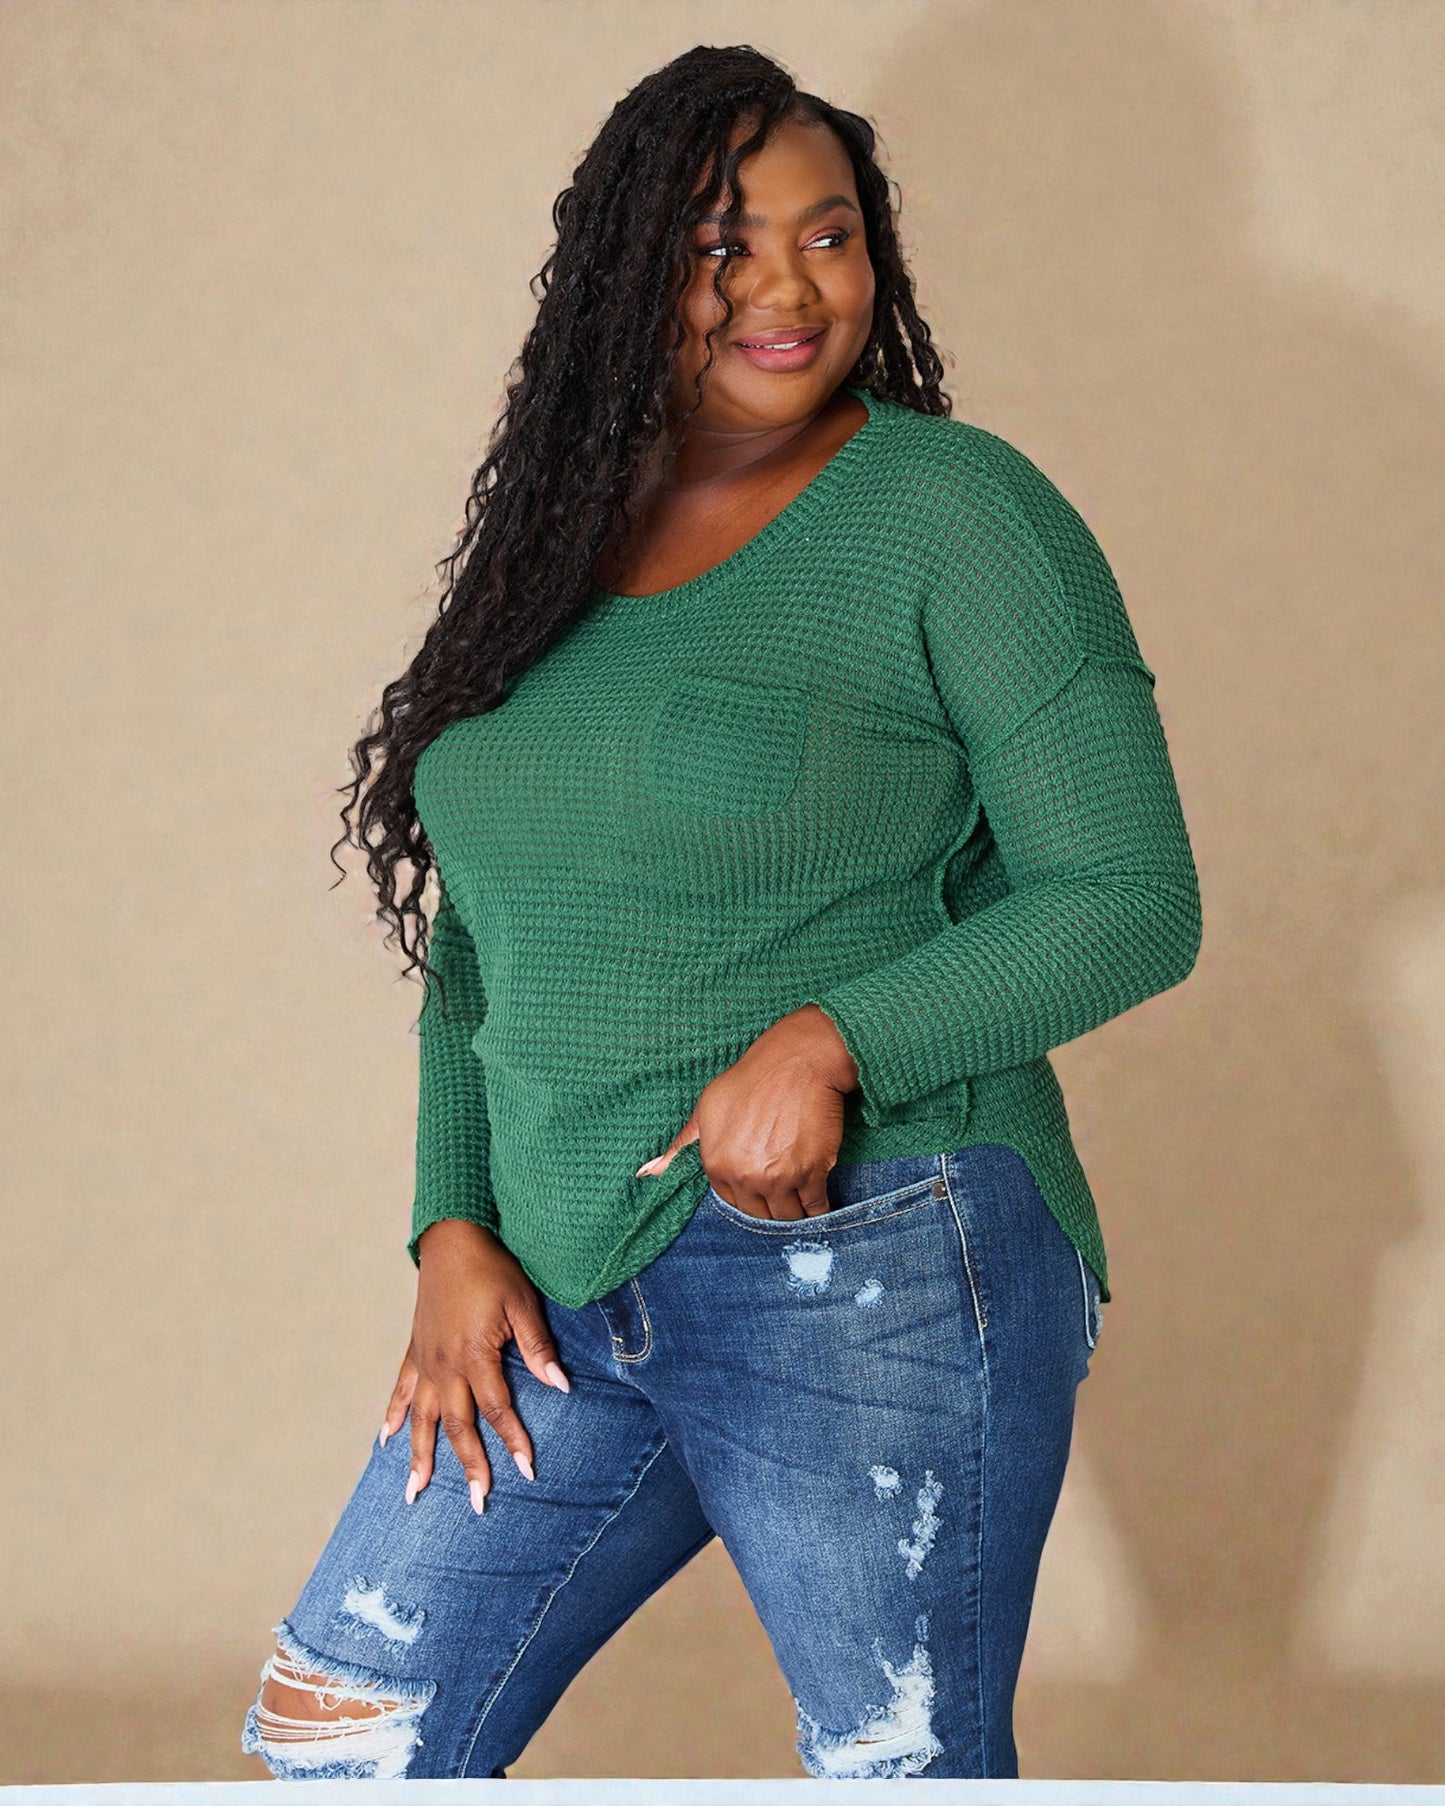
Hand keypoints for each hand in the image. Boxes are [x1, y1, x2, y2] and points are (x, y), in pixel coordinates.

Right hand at [380, 1220, 570, 1513]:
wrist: (454, 1237)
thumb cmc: (494, 1268)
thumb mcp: (523, 1303)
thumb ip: (538, 1348)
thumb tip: (561, 1387)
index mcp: (475, 1355)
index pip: (498, 1409)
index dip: (513, 1440)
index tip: (527, 1471)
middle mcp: (445, 1365)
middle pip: (458, 1426)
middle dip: (469, 1466)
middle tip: (478, 1505)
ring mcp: (426, 1360)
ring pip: (422, 1419)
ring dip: (420, 1457)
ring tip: (416, 1493)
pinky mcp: (414, 1350)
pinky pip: (400, 1391)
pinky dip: (391, 1417)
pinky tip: (384, 1442)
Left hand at [635, 1004, 860, 1220]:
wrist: (798, 1060)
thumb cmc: (752, 1079)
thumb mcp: (708, 1107)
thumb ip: (682, 1144)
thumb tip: (646, 1172)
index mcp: (715, 1163)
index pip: (731, 1204)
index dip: (748, 1198)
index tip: (761, 1189)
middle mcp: (744, 1176)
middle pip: (759, 1216)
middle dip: (771, 1210)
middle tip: (783, 1196)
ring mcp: (778, 1177)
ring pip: (787, 1217)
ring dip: (796, 1214)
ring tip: (802, 1202)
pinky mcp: (811, 1173)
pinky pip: (816, 1207)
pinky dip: (820, 1209)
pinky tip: (821, 1204)